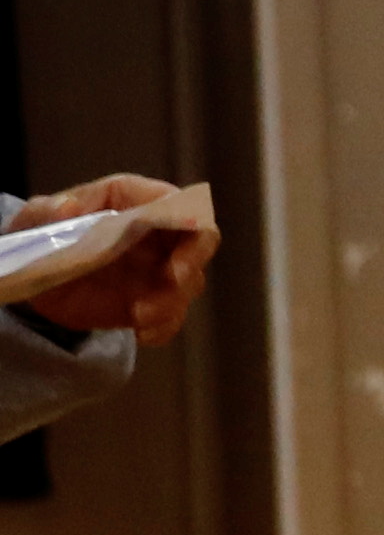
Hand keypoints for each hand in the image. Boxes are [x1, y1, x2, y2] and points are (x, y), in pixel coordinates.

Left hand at [12, 178, 218, 342]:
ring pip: (190, 283)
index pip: (173, 201)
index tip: (177, 232)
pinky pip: (172, 317)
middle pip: (198, 240)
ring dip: (172, 301)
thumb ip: (48, 211)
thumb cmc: (41, 237)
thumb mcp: (34, 218)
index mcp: (131, 202)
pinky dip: (162, 328)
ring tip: (140, 315)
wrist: (34, 282)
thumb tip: (69, 208)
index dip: (185, 216)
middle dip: (192, 261)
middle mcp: (155, 233)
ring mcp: (158, 269)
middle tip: (175, 279)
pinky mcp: (153, 302)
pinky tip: (142, 334)